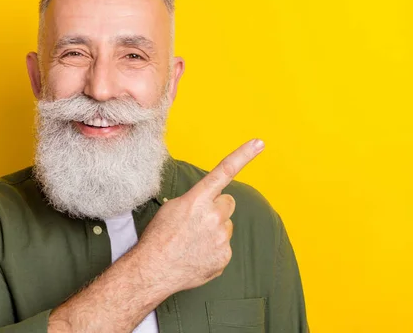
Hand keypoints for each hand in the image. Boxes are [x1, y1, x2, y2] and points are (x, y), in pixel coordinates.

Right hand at [136, 139, 264, 293]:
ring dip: (214, 229)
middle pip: (227, 202)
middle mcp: (213, 216)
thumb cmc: (159, 237)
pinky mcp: (224, 255)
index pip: (224, 172)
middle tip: (197, 221)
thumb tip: (208, 202)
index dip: (243, 155)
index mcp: (197, 199)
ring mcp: (221, 237)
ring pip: (226, 225)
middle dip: (217, 208)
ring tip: (194, 240)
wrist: (153, 269)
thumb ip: (195, 200)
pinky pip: (224, 246)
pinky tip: (197, 253)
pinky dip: (214, 249)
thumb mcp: (172, 208)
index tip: (259, 143)